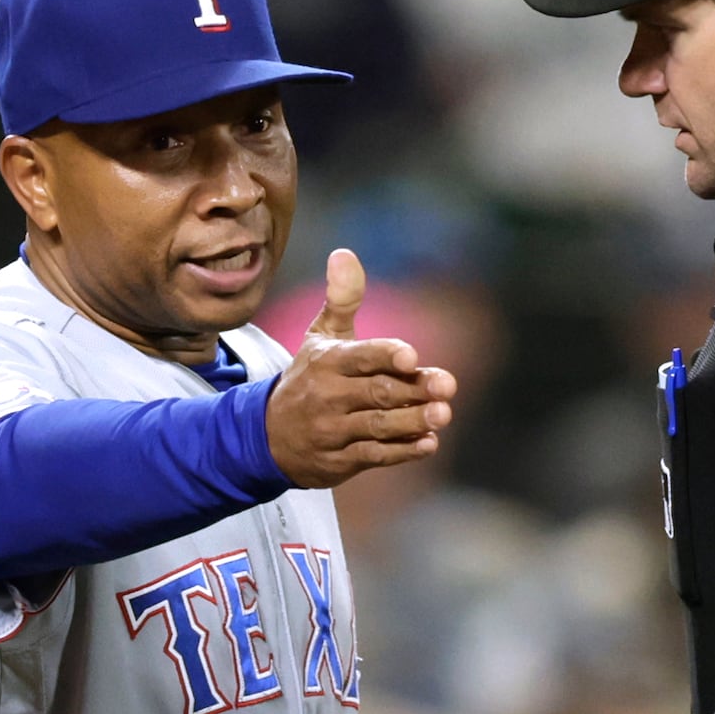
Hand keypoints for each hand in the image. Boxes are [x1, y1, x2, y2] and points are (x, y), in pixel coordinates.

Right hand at [266, 249, 457, 487]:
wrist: (267, 436)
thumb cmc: (308, 378)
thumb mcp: (320, 337)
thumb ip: (341, 299)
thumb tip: (344, 253)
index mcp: (328, 361)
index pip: (360, 356)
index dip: (387, 356)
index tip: (412, 357)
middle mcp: (328, 396)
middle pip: (376, 392)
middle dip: (413, 390)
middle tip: (447, 386)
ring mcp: (333, 430)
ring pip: (377, 426)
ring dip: (412, 422)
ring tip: (443, 415)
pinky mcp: (339, 460)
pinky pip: (374, 455)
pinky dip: (402, 451)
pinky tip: (428, 443)